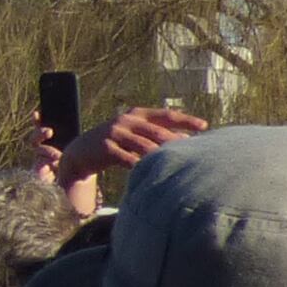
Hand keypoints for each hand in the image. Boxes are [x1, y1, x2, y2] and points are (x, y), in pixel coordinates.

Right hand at [36, 100, 204, 212]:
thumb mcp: (133, 131)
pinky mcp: (105, 148)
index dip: (186, 120)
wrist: (82, 150)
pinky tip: (150, 172)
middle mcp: (127, 120)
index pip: (166, 115)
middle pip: (157, 131)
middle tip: (194, 150)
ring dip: (160, 155)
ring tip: (176, 163)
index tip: (204, 126)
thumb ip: (155, 132)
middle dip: (177, 141)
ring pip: (143, 145)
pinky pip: (125, 158)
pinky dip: (138, 165)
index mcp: (137, 113)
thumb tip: (186, 140)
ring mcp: (115, 133)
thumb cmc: (116, 141)